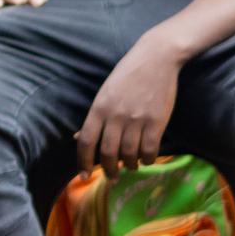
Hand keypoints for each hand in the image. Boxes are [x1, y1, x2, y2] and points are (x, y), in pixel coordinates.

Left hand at [78, 36, 184, 172]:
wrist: (155, 58)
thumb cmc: (127, 75)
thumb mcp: (104, 93)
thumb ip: (94, 117)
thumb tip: (77, 138)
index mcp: (98, 108)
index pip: (86, 141)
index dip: (83, 161)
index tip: (84, 175)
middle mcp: (115, 116)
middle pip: (108, 153)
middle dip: (108, 170)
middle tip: (112, 176)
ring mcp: (137, 119)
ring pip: (130, 154)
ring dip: (130, 165)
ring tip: (131, 166)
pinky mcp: (157, 121)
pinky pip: (150, 149)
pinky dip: (148, 159)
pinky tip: (146, 159)